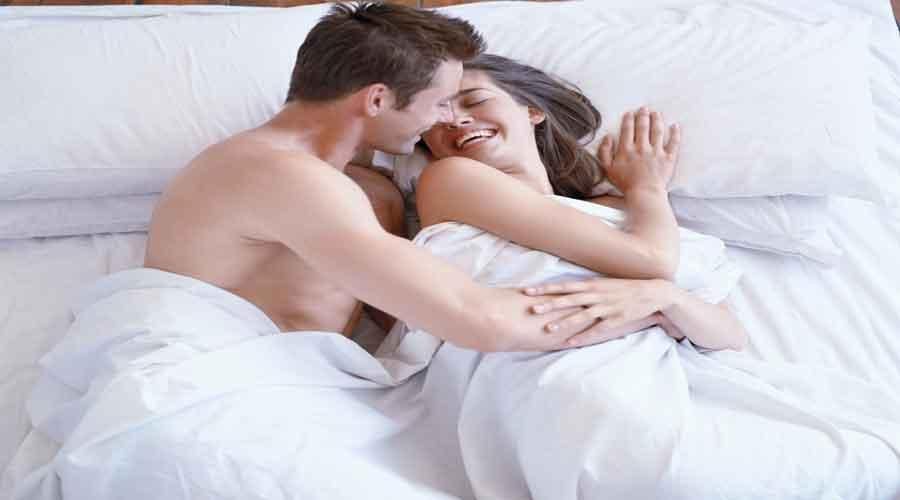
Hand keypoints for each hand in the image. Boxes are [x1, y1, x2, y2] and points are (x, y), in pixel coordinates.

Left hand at [523, 277, 679, 346]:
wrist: (653, 293)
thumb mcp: (603, 283)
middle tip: (532, 309)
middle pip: (569, 299)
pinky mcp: (616, 319)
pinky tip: (570, 343)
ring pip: (581, 315)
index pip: (564, 285)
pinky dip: (583, 336)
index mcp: (592, 284)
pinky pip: (597, 330)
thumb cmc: (624, 288)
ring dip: (564, 322)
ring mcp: (606, 307)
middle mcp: (597, 294)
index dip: (545, 288)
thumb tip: (565, 289)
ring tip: (548, 329)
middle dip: (550, 304)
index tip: (528, 290)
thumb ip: (585, 287)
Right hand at [598, 107, 679, 192]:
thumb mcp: (607, 169)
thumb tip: (607, 137)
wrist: (644, 194)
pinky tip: (675, 126)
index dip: (629, 119)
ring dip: (657, 119)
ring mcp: (656, 152)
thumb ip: (604, 152)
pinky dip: (675, 133)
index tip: (630, 113)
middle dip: (643, 115)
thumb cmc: (625, 184)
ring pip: (657, 131)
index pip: (627, 129)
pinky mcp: (668, 158)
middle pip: (643, 126)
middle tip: (644, 108)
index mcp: (626, 149)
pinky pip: (673, 143)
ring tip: (656, 113)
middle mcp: (642, 147)